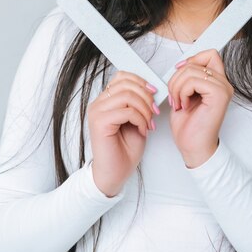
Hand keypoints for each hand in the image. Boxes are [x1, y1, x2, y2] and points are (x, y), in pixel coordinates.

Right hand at [87, 71, 158, 195]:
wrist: (115, 175)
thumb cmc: (124, 150)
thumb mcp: (136, 120)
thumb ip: (138, 103)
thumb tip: (151, 88)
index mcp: (105, 101)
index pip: (121, 76)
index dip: (140, 81)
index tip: (153, 92)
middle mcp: (98, 104)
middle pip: (125, 83)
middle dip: (146, 96)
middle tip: (154, 111)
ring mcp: (97, 112)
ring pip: (127, 95)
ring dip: (144, 109)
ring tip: (148, 122)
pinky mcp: (99, 122)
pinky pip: (127, 111)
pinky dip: (140, 119)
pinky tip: (142, 129)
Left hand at [168, 49, 233, 168]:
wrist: (193, 147)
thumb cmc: (189, 125)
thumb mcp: (185, 93)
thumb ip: (189, 76)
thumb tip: (182, 63)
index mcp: (217, 82)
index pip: (209, 54)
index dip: (192, 59)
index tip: (180, 73)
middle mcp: (224, 84)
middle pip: (196, 61)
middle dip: (177, 77)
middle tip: (175, 96)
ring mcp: (223, 89)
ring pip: (191, 70)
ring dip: (177, 87)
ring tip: (178, 102)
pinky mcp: (219, 95)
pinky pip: (193, 81)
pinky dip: (182, 92)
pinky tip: (184, 106)